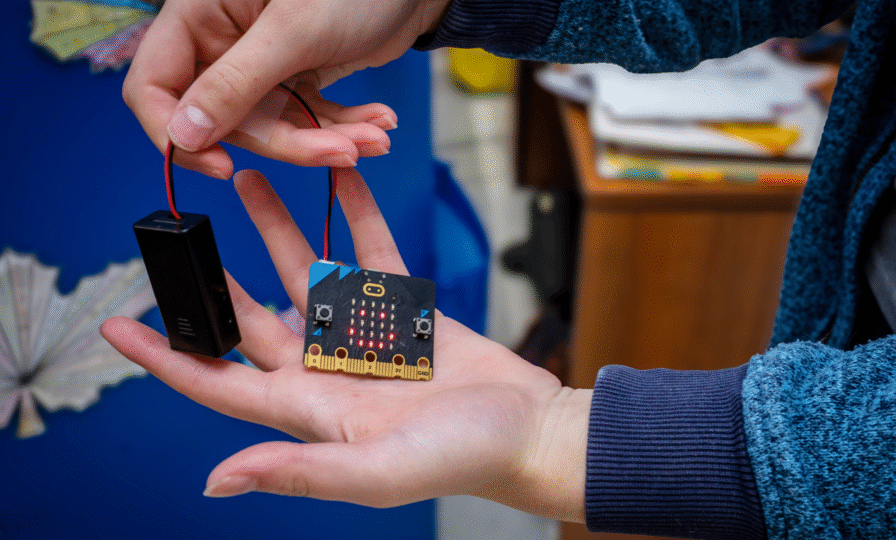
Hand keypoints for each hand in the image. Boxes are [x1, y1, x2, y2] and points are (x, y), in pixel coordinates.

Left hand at [100, 168, 589, 521]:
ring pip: (306, 270)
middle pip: (253, 316)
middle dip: (216, 277)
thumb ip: (300, 471)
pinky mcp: (403, 306)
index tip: (118, 326)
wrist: (526, 428)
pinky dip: (356, 214)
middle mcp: (325, 368)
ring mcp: (363, 333)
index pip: (218, 381)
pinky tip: (341, 179)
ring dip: (277, 227)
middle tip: (181, 232)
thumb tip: (216, 481)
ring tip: (249, 182)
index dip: (167, 357)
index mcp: (308, 408)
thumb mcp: (376, 472)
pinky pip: (370, 251)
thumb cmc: (460, 458)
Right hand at [122, 0, 448, 178]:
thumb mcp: (294, 32)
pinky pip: (306, 120)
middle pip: (226, 121)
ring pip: (273, 128)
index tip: (221, 165)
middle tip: (346, 150)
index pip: (154, 87)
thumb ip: (236, 84)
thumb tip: (183, 134)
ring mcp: (260, 66)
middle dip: (291, 142)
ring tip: (377, 136)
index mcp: (199, 17)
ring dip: (328, 139)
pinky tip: (378, 123)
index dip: (175, 133)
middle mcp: (221, 44)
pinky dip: (342, 127)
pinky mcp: (296, 80)